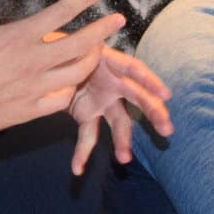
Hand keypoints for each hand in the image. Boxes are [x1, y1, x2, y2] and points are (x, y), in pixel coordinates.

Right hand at [0, 0, 122, 165]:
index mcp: (17, 37)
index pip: (61, 13)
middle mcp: (31, 63)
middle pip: (80, 45)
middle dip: (103, 30)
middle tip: (117, 21)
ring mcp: (33, 90)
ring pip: (77, 74)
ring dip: (92, 59)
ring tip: (98, 50)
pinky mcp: (28, 111)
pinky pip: (62, 100)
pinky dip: (71, 89)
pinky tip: (72, 81)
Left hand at [64, 44, 172, 173]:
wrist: (46, 58)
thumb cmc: (62, 46)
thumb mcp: (71, 45)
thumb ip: (81, 49)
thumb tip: (91, 46)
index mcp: (110, 62)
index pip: (134, 70)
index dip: (150, 80)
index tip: (166, 94)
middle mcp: (113, 83)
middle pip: (138, 98)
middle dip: (154, 112)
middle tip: (167, 130)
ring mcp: (103, 101)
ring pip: (120, 122)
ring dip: (123, 141)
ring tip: (124, 159)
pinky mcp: (88, 115)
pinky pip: (89, 135)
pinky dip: (82, 152)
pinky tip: (78, 169)